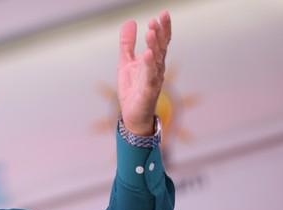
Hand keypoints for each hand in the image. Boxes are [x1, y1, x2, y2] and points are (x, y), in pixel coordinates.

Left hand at [117, 10, 170, 135]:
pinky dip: (149, 65)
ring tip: (151, 31)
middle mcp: (157, 69)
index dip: (163, 28)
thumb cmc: (133, 89)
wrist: (132, 115)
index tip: (163, 14)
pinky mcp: (148, 91)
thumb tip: (130, 22)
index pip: (161, 42)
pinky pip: (150, 76)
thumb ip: (127, 44)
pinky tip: (148, 54)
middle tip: (157, 19)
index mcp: (153, 61)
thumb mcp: (126, 62)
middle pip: (161, 48)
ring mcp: (154, 80)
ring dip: (154, 45)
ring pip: (157, 60)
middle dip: (160, 33)